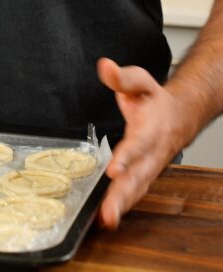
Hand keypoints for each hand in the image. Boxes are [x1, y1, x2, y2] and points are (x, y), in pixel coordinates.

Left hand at [96, 57, 184, 229]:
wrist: (180, 115)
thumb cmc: (155, 99)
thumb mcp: (140, 81)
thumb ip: (122, 77)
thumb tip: (105, 66)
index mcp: (150, 128)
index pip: (138, 144)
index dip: (126, 157)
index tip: (113, 169)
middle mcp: (152, 152)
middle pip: (138, 175)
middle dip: (122, 194)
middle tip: (107, 211)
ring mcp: (150, 167)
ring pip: (137, 189)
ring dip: (122, 205)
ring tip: (106, 219)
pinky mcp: (145, 175)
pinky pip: (135, 193)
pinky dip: (123, 206)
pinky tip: (108, 218)